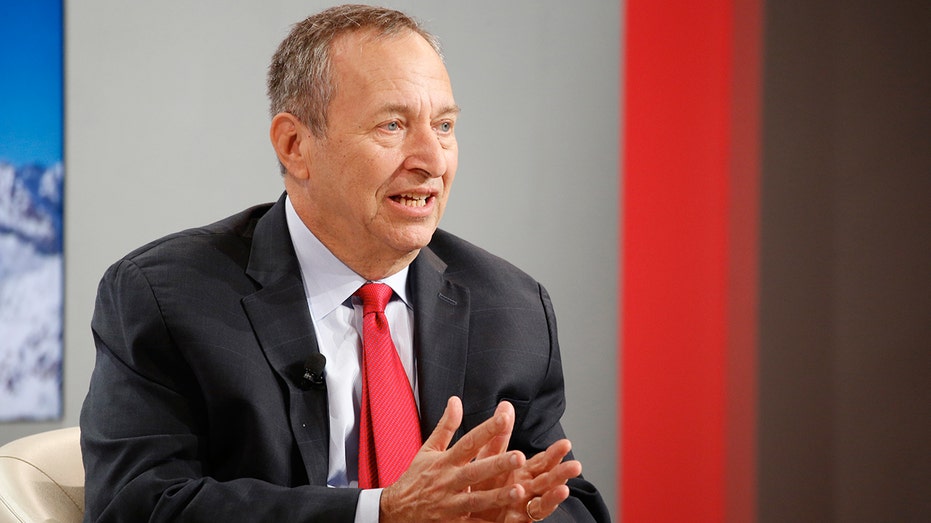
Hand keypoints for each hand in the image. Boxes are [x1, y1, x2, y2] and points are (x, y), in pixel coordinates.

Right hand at [379, 397, 528, 521]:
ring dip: (497, 497)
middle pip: (475, 472)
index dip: (486, 429)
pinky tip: (505, 522)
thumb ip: (446, 426)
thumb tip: (456, 400)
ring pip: (476, 500)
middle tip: (520, 456)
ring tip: (518, 492)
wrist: (396, 510)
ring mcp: (449, 504)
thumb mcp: (428, 449)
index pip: (468, 442)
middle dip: (497, 464)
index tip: (504, 418)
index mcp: (445, 461)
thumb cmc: (417, 477)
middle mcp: (448, 481)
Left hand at [473, 434, 581, 521]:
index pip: (541, 462)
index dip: (553, 454)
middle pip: (547, 480)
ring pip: (541, 501)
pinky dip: (532, 512)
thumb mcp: (488, 457)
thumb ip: (498, 435)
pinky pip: (526, 518)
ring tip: (563, 489)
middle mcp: (526, 490)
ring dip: (553, 497)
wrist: (465, 512)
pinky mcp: (514, 522)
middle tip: (576, 465)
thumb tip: (505, 405)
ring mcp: (522, 508)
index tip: (566, 443)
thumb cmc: (479, 485)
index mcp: (522, 473)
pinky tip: (534, 505)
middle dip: (561, 473)